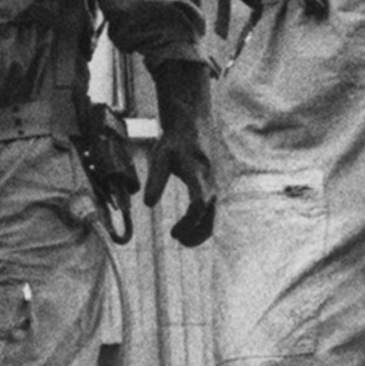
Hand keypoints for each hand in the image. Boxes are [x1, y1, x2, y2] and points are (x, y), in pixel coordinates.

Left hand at [144, 61, 216, 247]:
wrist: (193, 125)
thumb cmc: (175, 141)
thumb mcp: (160, 155)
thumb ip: (155, 179)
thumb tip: (148, 203)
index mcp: (198, 174)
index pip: (199, 205)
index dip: (188, 223)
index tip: (173, 233)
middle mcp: (211, 183)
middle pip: (211, 216)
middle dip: (196, 233)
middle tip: (178, 240)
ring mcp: (216, 186)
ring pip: (215, 217)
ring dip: (200, 231)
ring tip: (182, 239)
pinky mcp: (215, 188)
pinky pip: (213, 211)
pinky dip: (203, 223)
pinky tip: (188, 229)